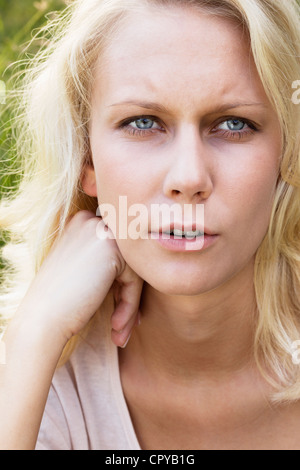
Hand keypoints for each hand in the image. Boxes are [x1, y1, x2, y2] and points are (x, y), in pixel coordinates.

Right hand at [19, 211, 142, 347]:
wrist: (41, 320)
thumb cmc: (60, 301)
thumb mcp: (84, 270)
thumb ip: (107, 260)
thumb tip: (143, 264)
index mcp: (81, 222)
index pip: (117, 250)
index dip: (121, 282)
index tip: (119, 310)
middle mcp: (90, 220)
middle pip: (128, 258)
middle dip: (129, 294)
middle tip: (122, 324)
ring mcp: (101, 231)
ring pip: (134, 270)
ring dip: (131, 304)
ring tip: (120, 331)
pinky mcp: (112, 249)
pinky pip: (135, 280)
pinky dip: (130, 306)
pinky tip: (115, 325)